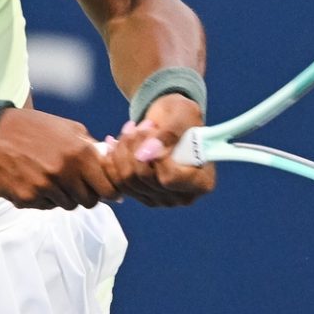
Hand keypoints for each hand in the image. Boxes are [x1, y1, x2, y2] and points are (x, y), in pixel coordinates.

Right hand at [0, 108, 121, 209]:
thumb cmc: (31, 128)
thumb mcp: (66, 127)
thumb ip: (89, 145)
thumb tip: (109, 163)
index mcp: (79, 153)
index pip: (107, 188)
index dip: (109, 191)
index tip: (107, 191)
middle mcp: (64, 172)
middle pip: (89, 201)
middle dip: (86, 194)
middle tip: (76, 184)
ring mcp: (45, 187)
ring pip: (68, 205)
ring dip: (64, 196)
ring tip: (51, 178)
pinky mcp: (27, 198)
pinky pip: (45, 207)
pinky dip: (43, 198)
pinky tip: (34, 181)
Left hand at [102, 93, 215, 207]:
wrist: (168, 120)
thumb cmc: (182, 115)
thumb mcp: (182, 115)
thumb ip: (168, 135)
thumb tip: (144, 154)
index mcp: (202, 181)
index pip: (170, 179)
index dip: (156, 156)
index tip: (152, 131)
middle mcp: (182, 196)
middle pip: (145, 179)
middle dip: (136, 146)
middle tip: (140, 125)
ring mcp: (160, 199)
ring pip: (127, 180)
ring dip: (123, 149)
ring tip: (130, 129)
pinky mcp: (140, 195)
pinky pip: (117, 182)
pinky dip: (111, 160)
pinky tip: (113, 142)